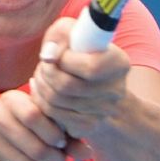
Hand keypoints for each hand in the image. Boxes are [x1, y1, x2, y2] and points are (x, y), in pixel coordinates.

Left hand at [28, 17, 130, 146]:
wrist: (99, 91)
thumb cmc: (82, 53)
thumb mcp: (77, 34)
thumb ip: (62, 34)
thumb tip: (48, 54)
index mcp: (119, 64)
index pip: (90, 67)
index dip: (64, 59)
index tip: (57, 52)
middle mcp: (115, 91)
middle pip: (67, 86)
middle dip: (46, 72)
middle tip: (43, 65)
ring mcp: (102, 112)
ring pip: (56, 101)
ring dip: (41, 84)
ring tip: (41, 74)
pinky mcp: (86, 126)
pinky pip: (53, 114)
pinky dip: (41, 100)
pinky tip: (42, 89)